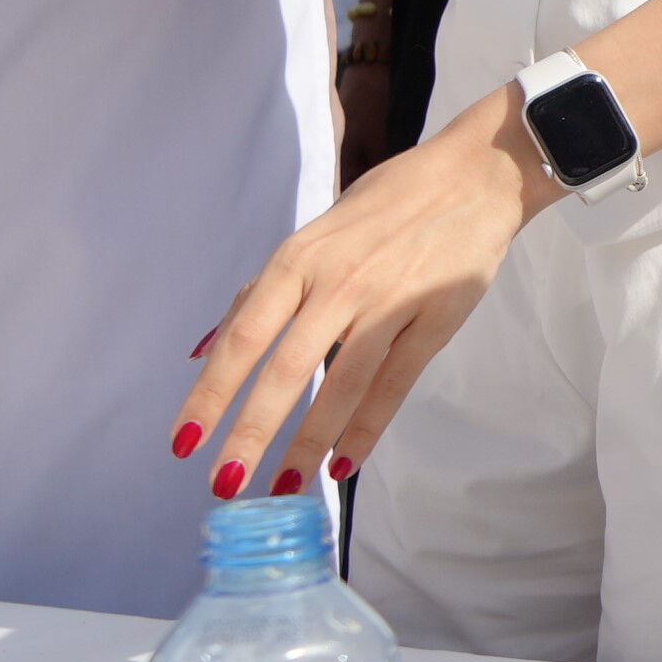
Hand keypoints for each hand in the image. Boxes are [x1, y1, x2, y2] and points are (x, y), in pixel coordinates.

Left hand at [175, 89, 549, 494]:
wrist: (477, 174)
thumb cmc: (387, 203)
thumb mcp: (314, 235)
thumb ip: (262, 292)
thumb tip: (205, 348)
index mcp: (299, 259)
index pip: (242, 337)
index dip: (211, 394)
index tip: (184, 442)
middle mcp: (338, 281)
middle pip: (287, 369)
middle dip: (251, 432)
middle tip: (224, 485)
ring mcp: (390, 300)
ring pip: (343, 384)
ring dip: (310, 442)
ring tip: (285, 487)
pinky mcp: (436, 318)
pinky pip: (395, 384)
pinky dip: (368, 427)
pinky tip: (344, 461)